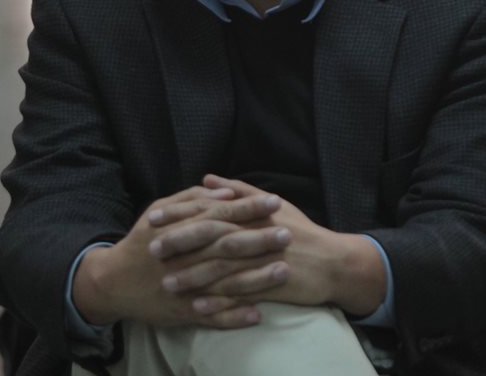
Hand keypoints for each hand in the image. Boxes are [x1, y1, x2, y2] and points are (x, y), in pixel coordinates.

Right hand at [72, 184, 283, 328]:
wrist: (113, 281)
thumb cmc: (142, 240)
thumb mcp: (160, 210)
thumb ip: (192, 199)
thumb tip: (224, 192)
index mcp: (182, 229)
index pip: (220, 214)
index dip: (248, 208)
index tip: (275, 202)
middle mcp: (185, 257)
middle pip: (227, 246)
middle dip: (259, 240)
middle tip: (288, 234)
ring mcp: (185, 287)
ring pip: (224, 282)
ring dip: (255, 278)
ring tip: (283, 271)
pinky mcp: (182, 312)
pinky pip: (211, 316)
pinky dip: (234, 316)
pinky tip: (257, 314)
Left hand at [151, 175, 385, 317]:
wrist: (333, 261)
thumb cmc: (301, 231)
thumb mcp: (271, 204)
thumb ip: (238, 191)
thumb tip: (207, 178)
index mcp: (250, 214)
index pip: (208, 211)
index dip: (179, 214)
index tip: (152, 217)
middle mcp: (254, 234)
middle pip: (211, 238)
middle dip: (180, 243)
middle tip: (152, 249)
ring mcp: (262, 261)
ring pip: (222, 269)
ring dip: (193, 278)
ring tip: (168, 284)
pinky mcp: (271, 285)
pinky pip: (241, 295)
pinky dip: (219, 302)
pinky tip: (198, 307)